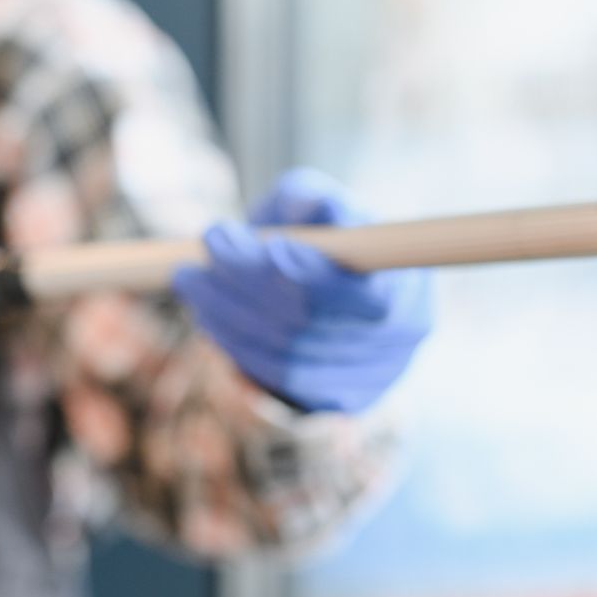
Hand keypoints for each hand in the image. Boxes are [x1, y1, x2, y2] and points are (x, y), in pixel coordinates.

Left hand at [172, 168, 433, 413]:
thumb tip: (301, 198)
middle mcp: (392, 345)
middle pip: (310, 322)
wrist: (345, 307)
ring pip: (281, 350)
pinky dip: (231, 337)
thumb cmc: (337, 246)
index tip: (275, 244)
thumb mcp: (330, 211)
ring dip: (226, 307)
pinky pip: (270, 373)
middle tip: (213, 238)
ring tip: (190, 273)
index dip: (315, 273)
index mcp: (406, 292)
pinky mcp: (329, 399)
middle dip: (252, 277)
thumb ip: (314, 198)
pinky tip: (205, 307)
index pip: (364, 294)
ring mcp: (362, 380)